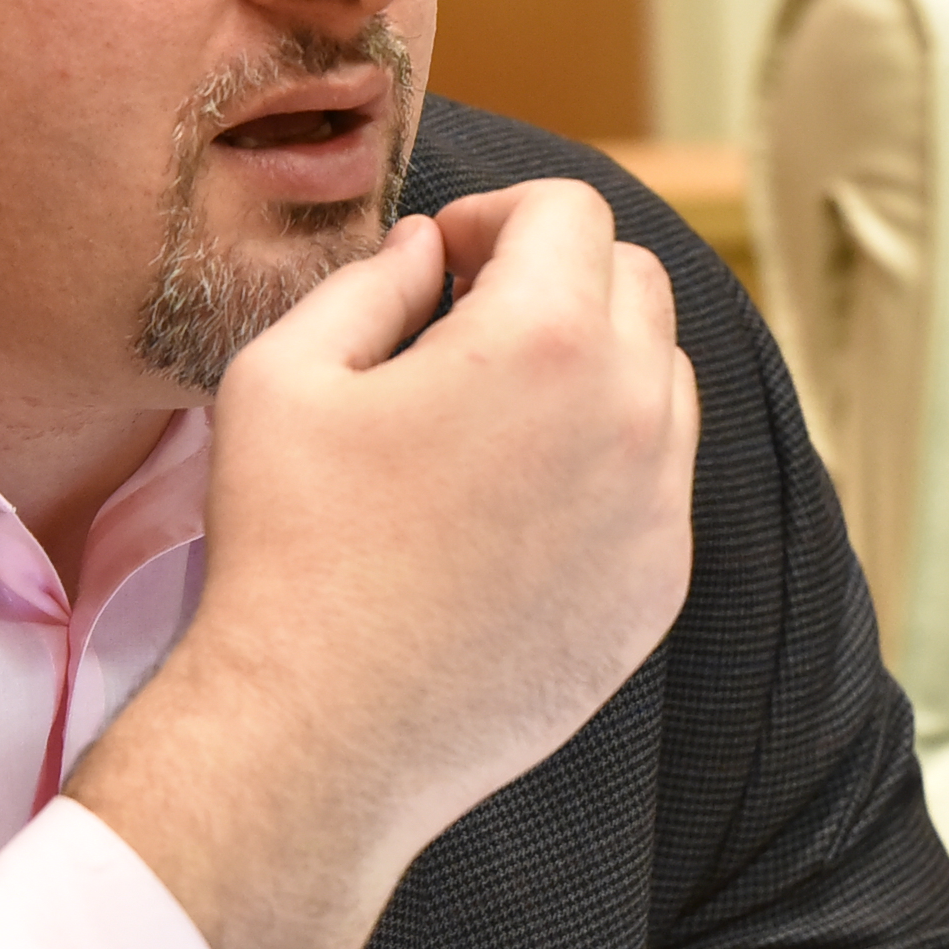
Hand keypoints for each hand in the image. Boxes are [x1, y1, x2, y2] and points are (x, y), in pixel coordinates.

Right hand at [65, 181, 698, 948]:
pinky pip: (660, 482)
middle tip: (467, 323)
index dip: (499, 215)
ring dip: (594, 365)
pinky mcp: (661, 588)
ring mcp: (660, 509)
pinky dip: (607, 462)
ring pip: (663, 380)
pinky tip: (512, 506)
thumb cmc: (286, 548)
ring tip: (492, 415)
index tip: (444, 260)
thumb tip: (430, 247)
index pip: (571, 212)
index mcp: (548, 340)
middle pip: (637, 282)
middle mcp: (633, 414)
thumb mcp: (286, 373)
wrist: (320, 736)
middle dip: (558, 277)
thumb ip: (372, 279)